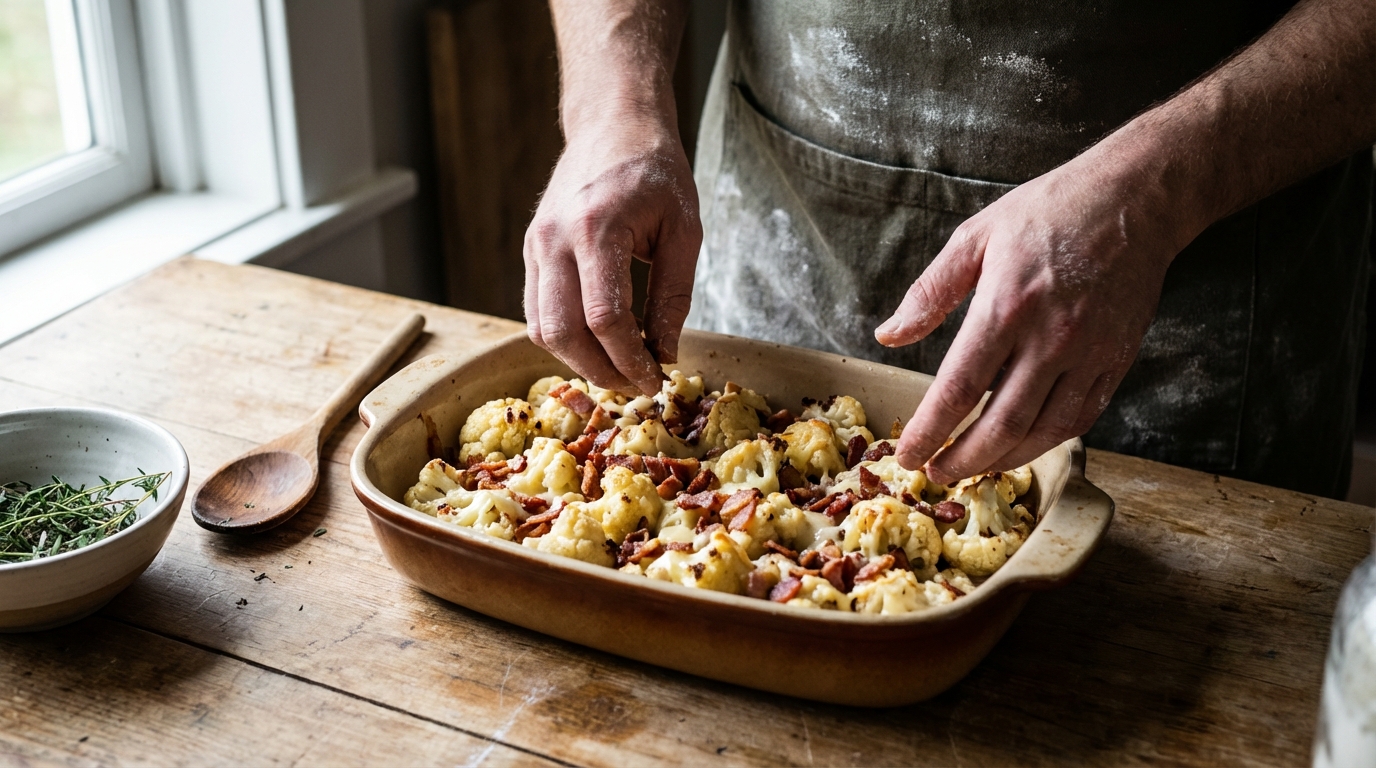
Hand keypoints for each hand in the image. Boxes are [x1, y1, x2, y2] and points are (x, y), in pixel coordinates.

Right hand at [524, 123, 701, 394]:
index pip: (605, 318)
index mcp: (597, 229)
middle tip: (636, 385)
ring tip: (618, 369)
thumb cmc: (656, 173)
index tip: (656, 380)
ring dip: (579, 361)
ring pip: (542, 329)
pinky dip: (564, 340)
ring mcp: (535, 246)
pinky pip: (536, 312)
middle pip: (564, 333)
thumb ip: (673, 295)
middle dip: (601, 371)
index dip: (631, 359)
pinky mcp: (530, 251)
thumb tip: (665, 353)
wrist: (613, 125)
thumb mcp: (684, 230)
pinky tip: (597, 345)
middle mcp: (554, 240)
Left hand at [876, 159, 1185, 482]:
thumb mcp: (974, 238)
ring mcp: (1089, 354)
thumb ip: (928, 294)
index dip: (930, 431)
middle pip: (1002, 425)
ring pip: (1044, 432)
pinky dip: (1047, 442)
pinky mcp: (1116, 361)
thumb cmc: (1048, 211)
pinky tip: (1021, 445)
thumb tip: (888, 336)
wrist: (1135, 200)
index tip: (907, 455)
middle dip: (963, 460)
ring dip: (1004, 460)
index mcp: (1005, 306)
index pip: (959, 388)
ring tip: (973, 467)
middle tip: (936, 473)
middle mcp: (1051, 338)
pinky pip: (1080, 419)